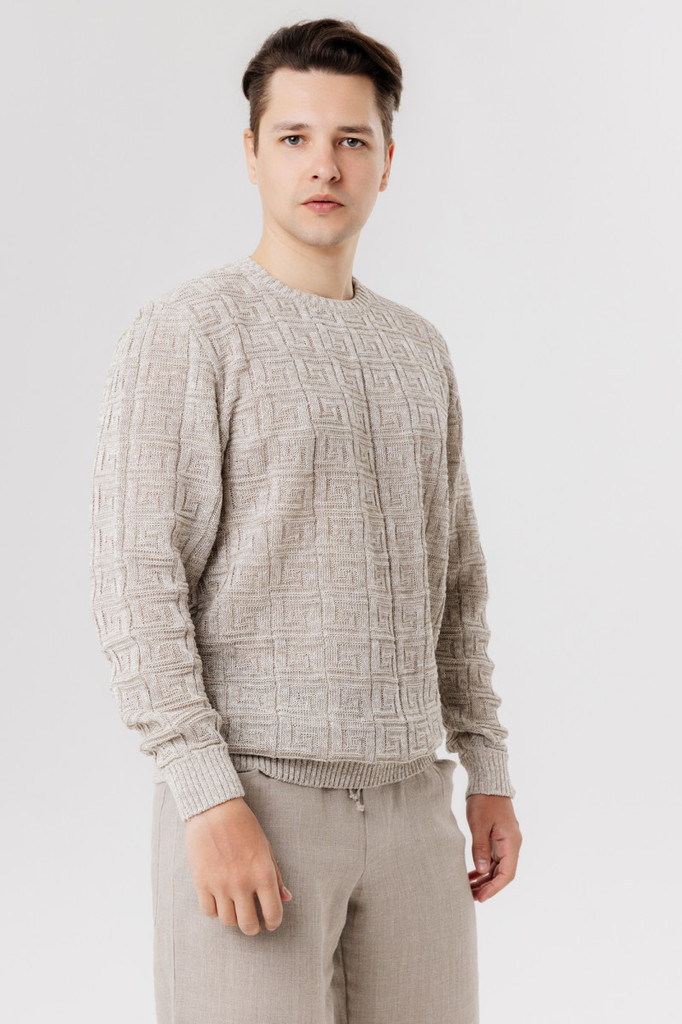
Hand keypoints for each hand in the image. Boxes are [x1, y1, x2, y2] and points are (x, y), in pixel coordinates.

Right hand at [184, 797, 292, 934]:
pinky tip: (219, 899)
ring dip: (233, 917)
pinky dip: (215, 910)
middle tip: (253, 920)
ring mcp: (220, 884)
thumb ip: (276, 876)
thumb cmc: (244, 825)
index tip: (270, 922)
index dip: (273, 922)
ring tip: (235, 906)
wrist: (214, 809)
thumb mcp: (266, 847)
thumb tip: (286, 898)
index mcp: (263, 873)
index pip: (273, 913)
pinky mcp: (202, 883)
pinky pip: (209, 912)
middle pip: (248, 925)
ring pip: (228, 921)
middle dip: (253, 927)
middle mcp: (242, 883)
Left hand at [465, 794, 521, 902]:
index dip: (494, 888)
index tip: (481, 898)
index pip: (507, 873)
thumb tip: (482, 872)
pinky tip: (471, 876)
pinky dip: (483, 869)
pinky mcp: (498, 839)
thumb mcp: (479, 824)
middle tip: (471, 898)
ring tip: (469, 890)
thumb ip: (481, 848)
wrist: (487, 782)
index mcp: (511, 842)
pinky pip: (493, 860)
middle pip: (503, 873)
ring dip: (485, 880)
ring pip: (497, 868)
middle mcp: (511, 845)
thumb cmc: (484, 800)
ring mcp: (505, 842)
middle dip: (488, 887)